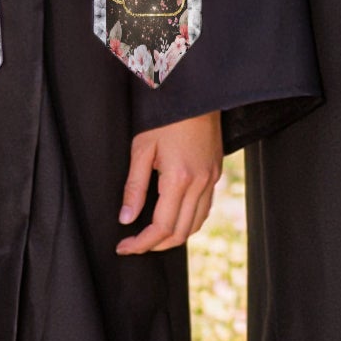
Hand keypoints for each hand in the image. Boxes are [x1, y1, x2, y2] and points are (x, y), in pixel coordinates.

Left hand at [116, 109, 222, 254]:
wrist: (196, 93)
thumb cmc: (166, 117)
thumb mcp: (142, 148)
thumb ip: (134, 187)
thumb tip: (126, 218)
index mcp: (179, 179)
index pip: (161, 227)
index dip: (141, 244)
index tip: (124, 247)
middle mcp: (200, 183)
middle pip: (180, 232)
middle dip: (155, 245)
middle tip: (134, 244)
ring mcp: (211, 178)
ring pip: (196, 223)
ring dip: (174, 236)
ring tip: (152, 236)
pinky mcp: (216, 171)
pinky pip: (205, 208)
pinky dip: (189, 221)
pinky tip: (174, 217)